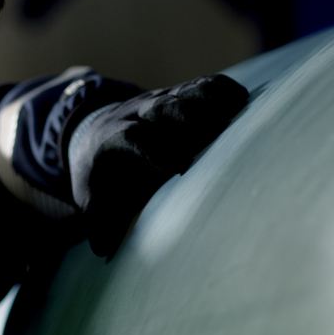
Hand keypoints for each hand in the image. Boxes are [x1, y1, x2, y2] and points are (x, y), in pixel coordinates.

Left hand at [68, 74, 247, 257]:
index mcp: (114, 140)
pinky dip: (220, 89)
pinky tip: (242, 98)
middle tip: (218, 127)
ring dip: (210, 100)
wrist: (91, 129)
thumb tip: (103, 249)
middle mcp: (137, 115)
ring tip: (239, 107)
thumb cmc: (99, 172)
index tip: (178, 166)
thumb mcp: (91, 195)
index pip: (133, 140)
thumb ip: (99, 219)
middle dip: (188, 117)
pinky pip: (199, 86)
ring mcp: (159, 101)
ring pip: (184, 93)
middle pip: (163, 109)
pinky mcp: (177, 95)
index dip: (154, 150)